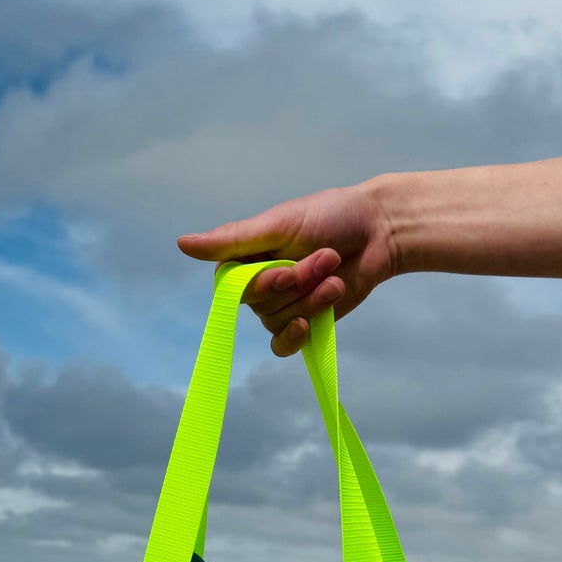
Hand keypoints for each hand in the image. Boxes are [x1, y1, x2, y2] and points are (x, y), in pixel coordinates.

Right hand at [177, 182, 395, 354]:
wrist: (380, 232)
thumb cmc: (331, 216)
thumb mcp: (278, 223)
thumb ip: (232, 239)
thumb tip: (181, 244)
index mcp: (247, 256)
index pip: (231, 285)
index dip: (260, 284)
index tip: (287, 270)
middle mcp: (260, 283)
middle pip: (259, 304)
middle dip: (297, 283)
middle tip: (327, 257)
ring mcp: (283, 305)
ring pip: (278, 321)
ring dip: (311, 300)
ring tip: (336, 274)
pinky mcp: (305, 323)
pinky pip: (284, 345)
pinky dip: (295, 337)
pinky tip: (309, 324)